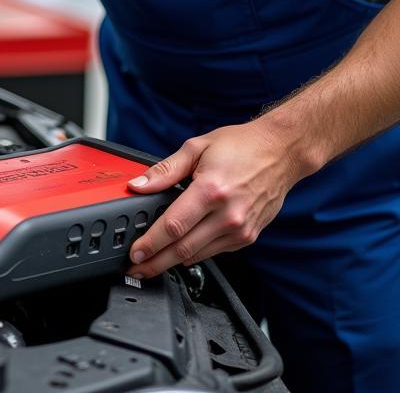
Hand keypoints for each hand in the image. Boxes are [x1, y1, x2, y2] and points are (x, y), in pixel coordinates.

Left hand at [125, 120, 301, 277]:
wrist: (281, 153)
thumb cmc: (241, 146)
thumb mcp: (196, 147)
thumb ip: (165, 170)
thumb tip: (139, 185)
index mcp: (211, 190)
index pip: (173, 226)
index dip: (150, 243)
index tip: (134, 253)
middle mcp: (228, 215)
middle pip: (183, 249)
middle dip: (155, 262)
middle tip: (136, 268)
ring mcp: (241, 230)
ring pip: (198, 255)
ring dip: (172, 262)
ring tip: (152, 263)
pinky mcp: (248, 237)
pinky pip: (214, 251)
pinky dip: (194, 253)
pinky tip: (179, 251)